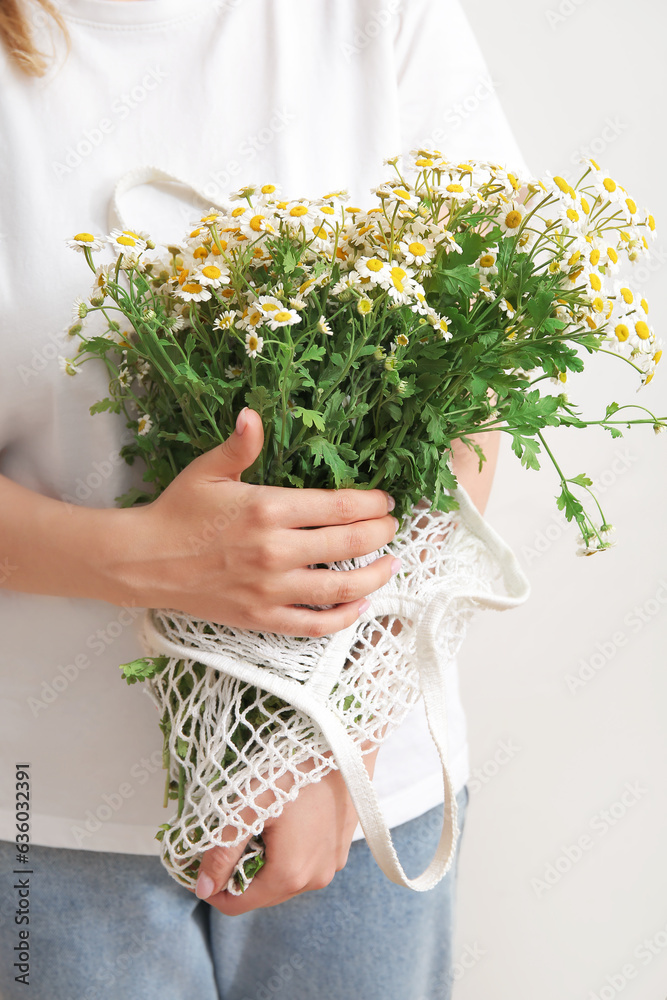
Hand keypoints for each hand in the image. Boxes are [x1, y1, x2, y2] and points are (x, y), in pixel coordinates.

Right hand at [108, 408, 399, 636]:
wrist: (144, 561)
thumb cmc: (178, 512)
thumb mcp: (207, 471)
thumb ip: (239, 446)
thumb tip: (252, 413)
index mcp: (267, 508)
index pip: (338, 507)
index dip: (371, 503)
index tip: (385, 501)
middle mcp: (275, 550)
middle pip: (349, 543)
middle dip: (380, 533)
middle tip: (391, 527)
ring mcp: (270, 588)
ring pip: (340, 586)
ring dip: (374, 576)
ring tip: (390, 564)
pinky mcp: (262, 617)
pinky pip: (312, 624)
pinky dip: (342, 618)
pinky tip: (359, 606)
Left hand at [191, 745, 378, 912]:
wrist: (344, 740)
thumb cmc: (295, 768)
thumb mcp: (249, 805)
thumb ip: (223, 850)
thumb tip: (203, 887)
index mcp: (290, 874)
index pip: (237, 904)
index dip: (212, 886)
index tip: (202, 859)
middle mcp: (316, 878)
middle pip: (262, 894)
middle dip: (240, 871)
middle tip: (229, 834)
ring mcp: (333, 863)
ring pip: (285, 878)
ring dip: (265, 860)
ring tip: (257, 822)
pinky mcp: (342, 846)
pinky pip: (306, 862)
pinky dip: (288, 851)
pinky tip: (284, 818)